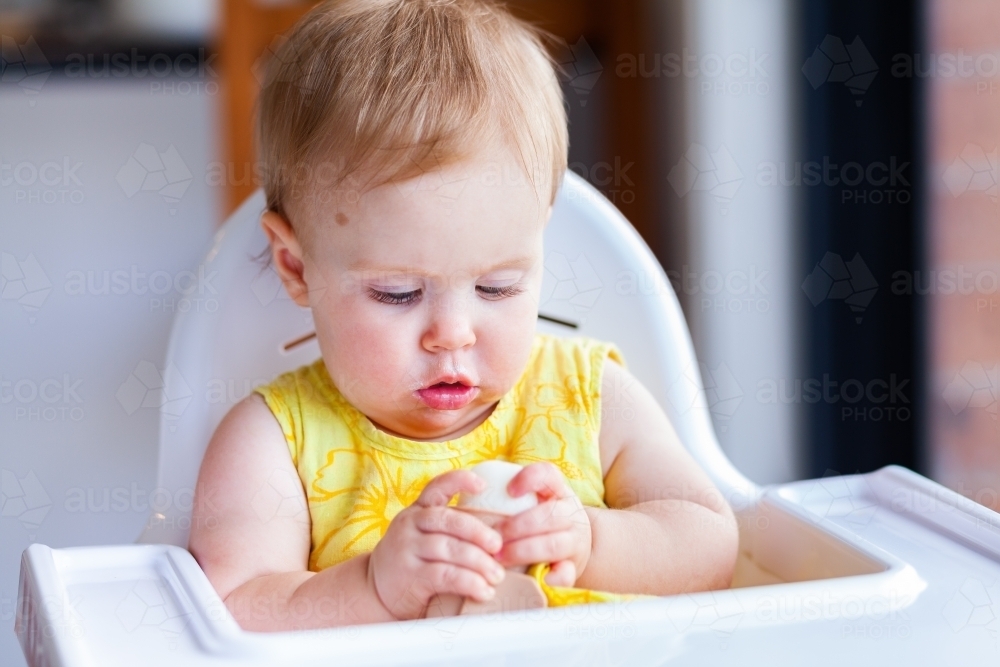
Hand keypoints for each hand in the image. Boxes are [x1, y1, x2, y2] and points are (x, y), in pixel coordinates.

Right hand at [368, 469, 505, 620]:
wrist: (374, 592)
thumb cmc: (412, 562)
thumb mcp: (423, 536)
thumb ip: (450, 530)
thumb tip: (498, 533)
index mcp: (418, 510)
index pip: (437, 487)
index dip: (460, 481)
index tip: (482, 485)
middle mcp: (410, 524)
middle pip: (450, 520)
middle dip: (479, 533)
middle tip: (499, 547)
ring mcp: (407, 549)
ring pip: (450, 549)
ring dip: (480, 563)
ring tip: (497, 576)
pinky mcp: (409, 575)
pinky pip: (445, 575)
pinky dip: (469, 583)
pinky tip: (483, 591)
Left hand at [494, 462, 591, 586]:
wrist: (576, 547)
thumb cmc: (544, 521)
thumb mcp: (535, 501)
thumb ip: (510, 497)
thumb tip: (469, 493)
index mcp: (558, 492)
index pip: (549, 475)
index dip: (530, 480)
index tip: (510, 490)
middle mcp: (571, 514)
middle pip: (549, 516)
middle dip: (516, 527)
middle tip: (492, 536)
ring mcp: (575, 542)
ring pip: (553, 545)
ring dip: (522, 551)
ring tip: (499, 558)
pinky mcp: (574, 567)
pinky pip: (566, 573)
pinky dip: (552, 578)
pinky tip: (536, 579)